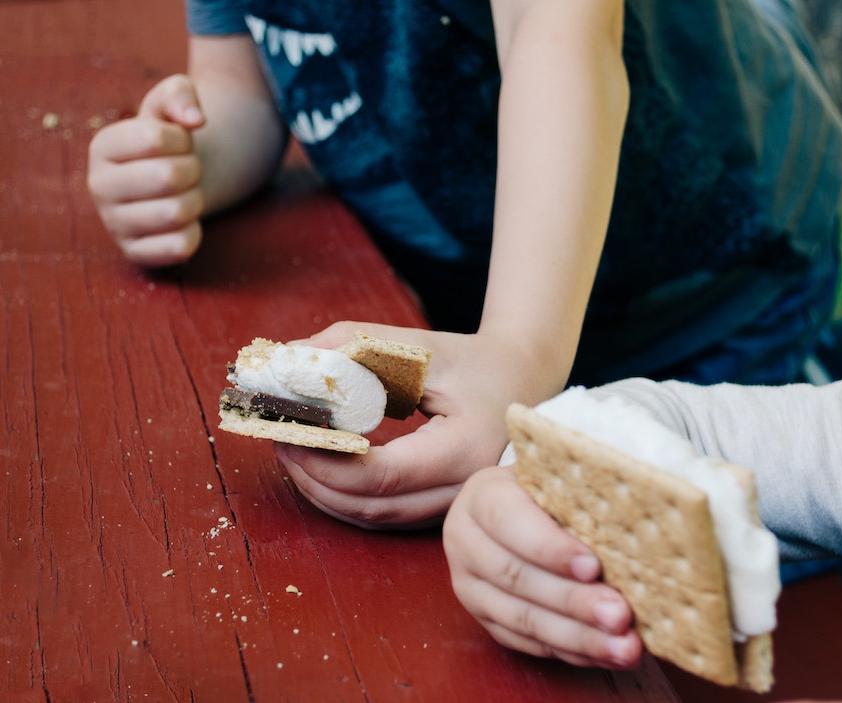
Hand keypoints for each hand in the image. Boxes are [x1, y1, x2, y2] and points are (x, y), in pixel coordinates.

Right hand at [87, 74, 205, 266]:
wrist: (174, 182)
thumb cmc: (171, 140)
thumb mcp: (171, 103)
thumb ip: (181, 94)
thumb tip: (195, 120)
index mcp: (102, 146)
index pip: (155, 138)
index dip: (183, 138)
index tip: (180, 142)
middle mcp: (99, 186)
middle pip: (169, 177)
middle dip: (193, 170)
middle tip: (188, 171)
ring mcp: (114, 224)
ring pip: (177, 213)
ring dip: (195, 200)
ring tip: (185, 194)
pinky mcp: (135, 253)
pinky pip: (180, 246)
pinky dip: (195, 232)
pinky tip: (183, 222)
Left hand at [274, 320, 564, 528]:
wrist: (524, 380)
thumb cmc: (474, 361)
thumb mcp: (419, 345)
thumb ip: (353, 346)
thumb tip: (288, 361)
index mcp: (465, 449)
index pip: (381, 476)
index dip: (325, 460)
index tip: (288, 430)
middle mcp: (463, 490)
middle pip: (372, 507)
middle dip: (314, 478)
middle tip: (278, 439)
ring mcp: (454, 506)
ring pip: (374, 519)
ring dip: (324, 491)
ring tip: (291, 451)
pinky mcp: (441, 508)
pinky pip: (385, 516)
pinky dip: (345, 496)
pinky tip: (321, 467)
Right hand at [443, 466, 641, 667]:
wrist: (514, 506)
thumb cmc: (547, 487)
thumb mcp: (555, 477)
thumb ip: (577, 496)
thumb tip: (630, 522)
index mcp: (481, 497)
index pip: (510, 522)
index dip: (551, 548)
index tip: (594, 567)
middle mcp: (465, 541)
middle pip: (516, 578)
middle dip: (573, 601)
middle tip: (620, 615)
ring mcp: (470, 586)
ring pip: (521, 619)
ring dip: (577, 637)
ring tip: (623, 647)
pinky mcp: (485, 619)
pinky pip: (527, 643)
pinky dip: (570, 652)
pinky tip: (606, 654)